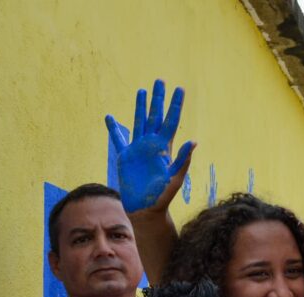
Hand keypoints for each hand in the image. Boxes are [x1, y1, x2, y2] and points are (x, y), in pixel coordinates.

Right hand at [105, 79, 194, 213]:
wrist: (146, 208)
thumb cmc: (163, 196)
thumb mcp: (175, 178)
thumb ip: (182, 160)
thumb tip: (193, 142)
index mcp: (165, 148)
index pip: (171, 121)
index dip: (175, 105)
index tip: (179, 89)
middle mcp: (152, 145)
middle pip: (155, 116)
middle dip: (158, 99)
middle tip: (160, 81)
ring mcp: (138, 149)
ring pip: (139, 121)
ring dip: (140, 106)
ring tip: (142, 91)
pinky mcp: (125, 156)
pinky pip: (118, 138)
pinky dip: (114, 128)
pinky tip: (110, 118)